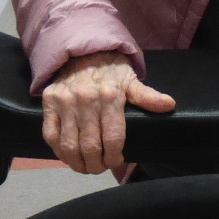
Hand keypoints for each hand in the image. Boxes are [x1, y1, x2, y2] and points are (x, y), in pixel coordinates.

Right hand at [40, 52, 175, 174]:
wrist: (82, 51)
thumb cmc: (110, 70)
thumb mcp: (130, 81)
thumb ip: (147, 96)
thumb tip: (169, 105)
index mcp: (110, 95)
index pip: (113, 138)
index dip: (115, 157)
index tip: (117, 161)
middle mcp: (86, 99)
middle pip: (91, 146)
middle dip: (97, 165)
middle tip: (101, 168)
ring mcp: (65, 101)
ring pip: (70, 146)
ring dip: (79, 163)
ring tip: (86, 167)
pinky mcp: (49, 103)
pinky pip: (51, 136)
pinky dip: (59, 152)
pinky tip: (69, 156)